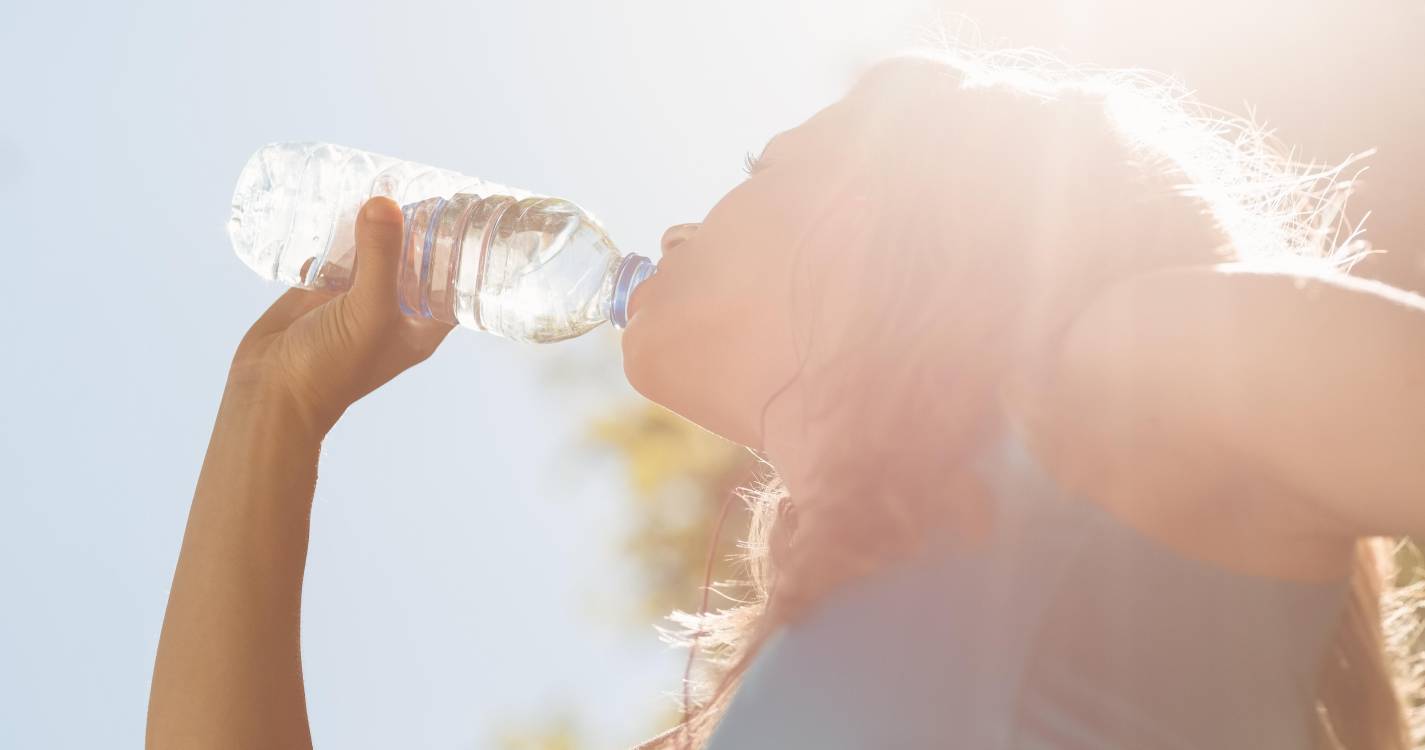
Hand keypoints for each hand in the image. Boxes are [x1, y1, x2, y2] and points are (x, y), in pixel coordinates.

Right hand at [227, 197, 455, 434]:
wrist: (271, 389)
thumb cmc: (332, 366)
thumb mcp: (368, 311)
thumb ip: (380, 258)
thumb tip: (386, 204)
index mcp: (422, 324)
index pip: (456, 280)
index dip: (465, 248)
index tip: (468, 209)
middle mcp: (395, 309)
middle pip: (417, 260)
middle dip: (420, 227)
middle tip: (424, 183)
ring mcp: (358, 298)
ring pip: (377, 253)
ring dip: (379, 225)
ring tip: (386, 182)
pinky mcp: (323, 291)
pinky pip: (339, 255)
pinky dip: (340, 233)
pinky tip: (342, 202)